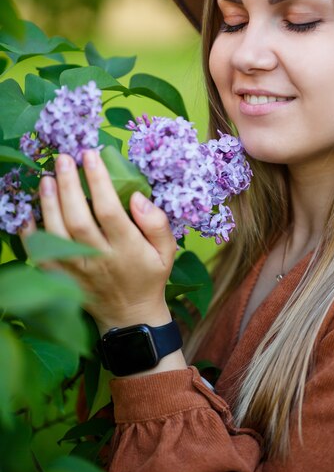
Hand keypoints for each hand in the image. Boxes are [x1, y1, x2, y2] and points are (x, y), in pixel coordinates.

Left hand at [22, 149, 176, 334]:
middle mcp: (99, 259)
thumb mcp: (166, 251)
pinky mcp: (62, 278)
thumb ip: (157, 223)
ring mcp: (77, 271)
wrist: (129, 316)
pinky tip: (29, 212)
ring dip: (49, 204)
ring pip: (57, 234)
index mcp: (127, 249)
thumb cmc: (149, 275)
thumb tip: (136, 197)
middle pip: (78, 219)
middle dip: (69, 186)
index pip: (109, 210)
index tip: (91, 155)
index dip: (98, 181)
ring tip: (47, 178)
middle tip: (63, 159)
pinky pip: (42, 255)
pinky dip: (31, 234)